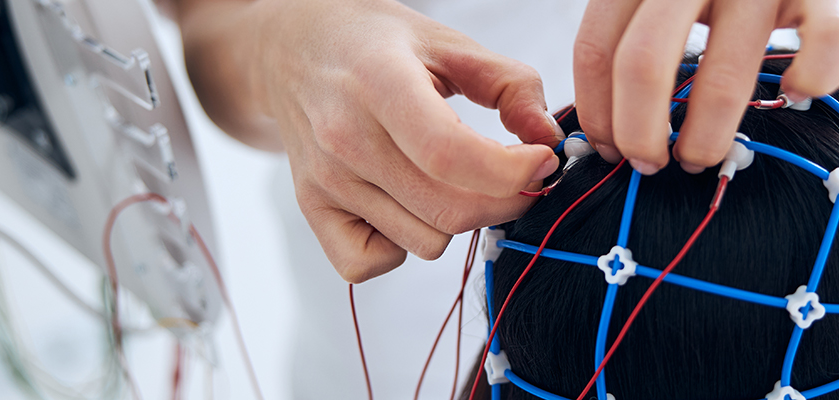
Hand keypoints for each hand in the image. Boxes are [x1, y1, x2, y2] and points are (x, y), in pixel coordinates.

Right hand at [179, 0, 562, 281]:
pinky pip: (373, 264)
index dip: (511, 170)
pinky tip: (409, 202)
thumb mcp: (447, 41)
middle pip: (448, 210)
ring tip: (450, 176)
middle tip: (517, 174)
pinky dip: (403, 246)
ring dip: (457, 218)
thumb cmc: (372, 44)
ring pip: (425, 240)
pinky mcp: (313, 211)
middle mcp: (344, 137)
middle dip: (504, 200)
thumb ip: (510, 84)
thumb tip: (548, 140)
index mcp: (378, 82)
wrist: (290, 51)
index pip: (449, 154)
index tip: (542, 160)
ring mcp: (325, 181)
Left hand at [573, 0, 838, 174]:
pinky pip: (825, 43)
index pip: (597, 46)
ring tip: (702, 158)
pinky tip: (795, 95)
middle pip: (644, 63)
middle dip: (640, 132)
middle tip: (650, 166)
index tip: (610, 150)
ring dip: (707, 136)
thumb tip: (606, 128)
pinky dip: (811, 79)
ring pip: (724, 77)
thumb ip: (632, 33)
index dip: (597, 110)